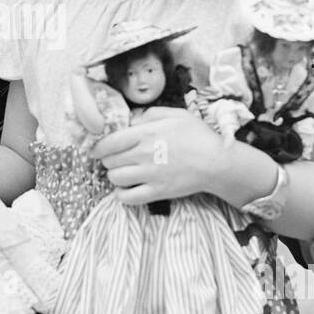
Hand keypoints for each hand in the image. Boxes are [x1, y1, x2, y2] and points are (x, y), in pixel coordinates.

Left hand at [91, 107, 222, 204]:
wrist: (217, 161)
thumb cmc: (198, 135)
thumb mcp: (175, 114)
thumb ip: (150, 114)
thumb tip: (133, 120)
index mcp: (145, 133)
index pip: (109, 142)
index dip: (98, 146)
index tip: (96, 149)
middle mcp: (143, 154)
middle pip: (109, 160)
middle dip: (108, 159)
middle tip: (114, 159)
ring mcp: (149, 175)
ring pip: (115, 178)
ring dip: (114, 176)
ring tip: (122, 173)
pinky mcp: (157, 192)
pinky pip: (128, 198)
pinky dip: (121, 195)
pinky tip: (125, 190)